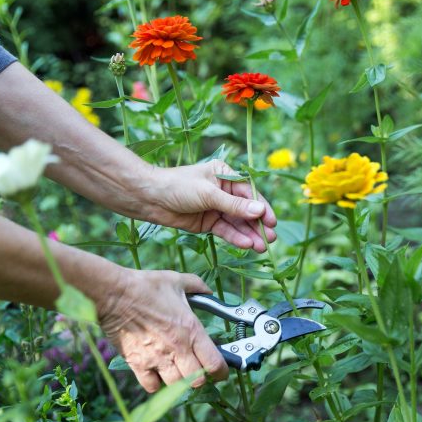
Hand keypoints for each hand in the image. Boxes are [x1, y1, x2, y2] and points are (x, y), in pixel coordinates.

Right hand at [98, 268, 227, 391]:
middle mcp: (177, 348)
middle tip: (198, 370)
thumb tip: (208, 291)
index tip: (221, 372)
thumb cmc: (145, 286)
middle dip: (201, 378)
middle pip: (197, 381)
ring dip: (179, 381)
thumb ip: (198, 287)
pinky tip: (156, 372)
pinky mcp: (137, 364)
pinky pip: (152, 386)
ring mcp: (156, 358)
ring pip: (176, 386)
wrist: (113, 293)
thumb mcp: (177, 281)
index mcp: (191, 329)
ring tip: (176, 370)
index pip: (215, 364)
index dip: (222, 372)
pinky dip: (156, 383)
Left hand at [142, 161, 276, 251]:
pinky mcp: (208, 223)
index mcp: (225, 175)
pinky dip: (235, 238)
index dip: (261, 207)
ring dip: (249, 234)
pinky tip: (246, 245)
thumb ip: (234, 205)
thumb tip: (260, 211)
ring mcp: (216, 208)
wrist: (149, 199)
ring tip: (261, 246)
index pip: (249, 192)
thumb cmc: (178, 186)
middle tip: (270, 239)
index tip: (272, 222)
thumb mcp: (208, 194)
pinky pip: (225, 231)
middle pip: (246, 210)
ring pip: (237, 223)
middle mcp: (223, 191)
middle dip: (257, 225)